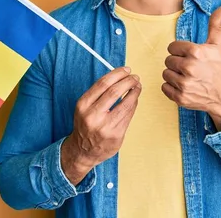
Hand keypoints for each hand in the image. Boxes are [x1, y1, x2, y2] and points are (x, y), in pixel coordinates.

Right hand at [61, 67, 141, 184]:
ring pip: (125, 104)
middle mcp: (92, 115)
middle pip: (115, 91)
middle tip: (135, 77)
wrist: (82, 151)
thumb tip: (120, 76)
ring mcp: (105, 127)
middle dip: (128, 81)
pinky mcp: (116, 135)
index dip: (117, 74)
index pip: (103, 83)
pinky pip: (129, 115)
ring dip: (134, 92)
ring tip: (138, 86)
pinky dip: (134, 104)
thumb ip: (99, 93)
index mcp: (83, 105)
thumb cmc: (86, 125)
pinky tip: (135, 99)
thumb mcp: (85, 107)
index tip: (126, 69)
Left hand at [162, 6, 220, 130]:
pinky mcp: (180, 98)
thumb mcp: (217, 45)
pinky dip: (171, 87)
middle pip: (168, 60)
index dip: (179, 51)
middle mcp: (189, 68)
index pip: (172, 47)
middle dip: (177, 63)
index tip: (188, 55)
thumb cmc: (219, 67)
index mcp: (196, 52)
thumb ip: (215, 24)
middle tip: (189, 67)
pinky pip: (164, 87)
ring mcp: (184, 84)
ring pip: (165, 73)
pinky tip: (183, 85)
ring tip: (186, 76)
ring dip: (173, 75)